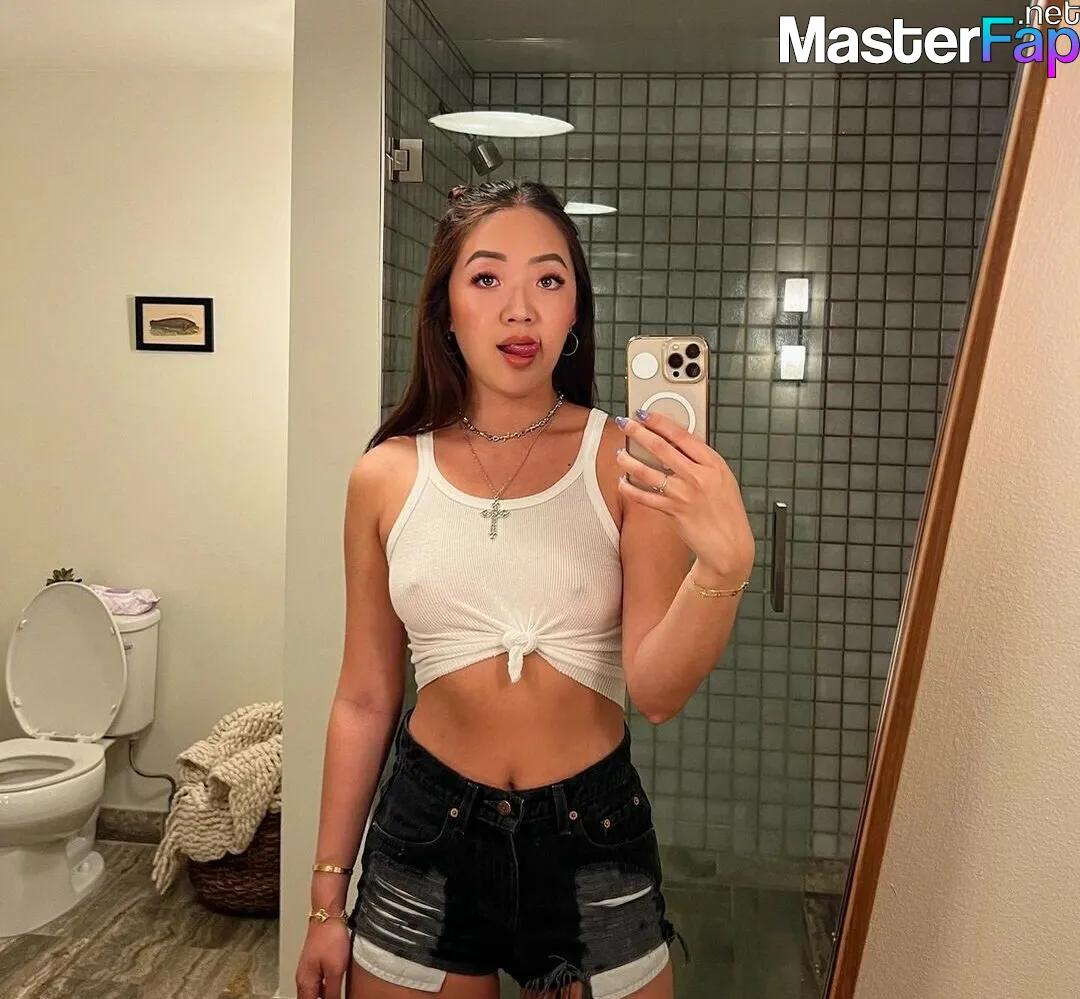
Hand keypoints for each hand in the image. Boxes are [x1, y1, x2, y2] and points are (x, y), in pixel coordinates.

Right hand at [296, 920, 350, 998]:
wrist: (327, 916)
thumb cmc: (329, 938)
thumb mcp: (336, 970)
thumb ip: (333, 992)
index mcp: (305, 982)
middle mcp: (303, 977)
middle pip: (308, 998)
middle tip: (334, 997)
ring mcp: (307, 968)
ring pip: (312, 991)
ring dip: (321, 995)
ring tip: (334, 995)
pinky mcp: (314, 961)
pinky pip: (317, 981)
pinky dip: (323, 987)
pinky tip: (333, 985)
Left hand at [615, 409, 754, 583]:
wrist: (729, 544)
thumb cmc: (726, 511)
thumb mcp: (722, 478)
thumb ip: (702, 461)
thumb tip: (678, 443)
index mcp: (713, 463)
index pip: (682, 435)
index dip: (660, 422)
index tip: (645, 414)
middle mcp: (698, 476)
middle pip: (661, 448)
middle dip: (639, 432)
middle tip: (624, 423)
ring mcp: (685, 494)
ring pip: (648, 471)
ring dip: (629, 460)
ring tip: (619, 453)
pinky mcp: (673, 511)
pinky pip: (645, 497)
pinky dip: (630, 489)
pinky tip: (623, 482)